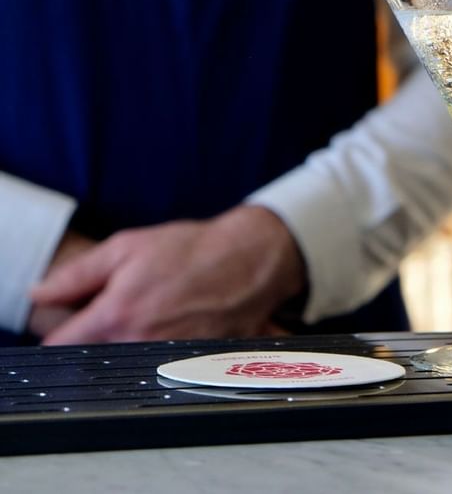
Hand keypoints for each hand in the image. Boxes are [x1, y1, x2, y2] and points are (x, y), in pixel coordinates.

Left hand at [30, 206, 306, 344]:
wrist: (247, 261)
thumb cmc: (190, 250)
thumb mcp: (126, 247)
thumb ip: (77, 274)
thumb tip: (40, 294)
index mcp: (116, 314)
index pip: (62, 346)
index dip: (61, 332)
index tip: (71, 321)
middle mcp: (138, 343)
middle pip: (93, 359)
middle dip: (95, 339)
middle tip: (119, 310)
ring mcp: (164, 359)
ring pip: (125, 365)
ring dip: (127, 346)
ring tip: (151, 314)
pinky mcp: (186, 367)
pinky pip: (156, 368)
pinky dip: (156, 350)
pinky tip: (172, 324)